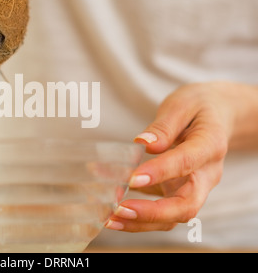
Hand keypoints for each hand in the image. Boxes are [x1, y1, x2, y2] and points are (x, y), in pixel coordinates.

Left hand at [106, 81, 257, 231]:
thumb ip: (164, 126)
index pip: (186, 163)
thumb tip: (143, 143)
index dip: (161, 172)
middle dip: (152, 212)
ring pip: (173, 216)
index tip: (132, 178)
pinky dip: (137, 215)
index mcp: (210, 145)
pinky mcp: (180, 192)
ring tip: (108, 218)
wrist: (217, 115)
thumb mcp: (182, 105)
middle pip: (186, 205)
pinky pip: (162, 210)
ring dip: (141, 221)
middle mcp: (206, 174)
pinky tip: (110, 211)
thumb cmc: (198, 107)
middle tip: (118, 209)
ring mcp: (195, 187)